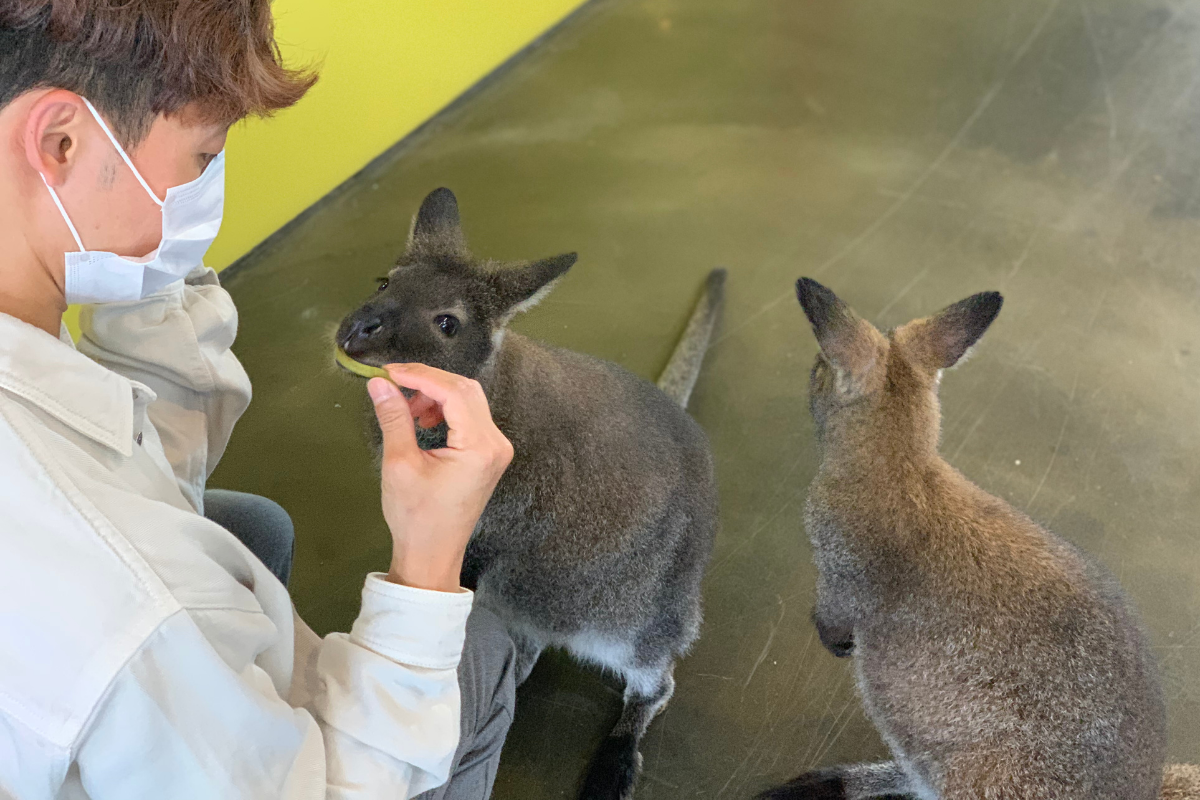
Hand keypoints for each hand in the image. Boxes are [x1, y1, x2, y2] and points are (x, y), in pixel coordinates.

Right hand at [367, 364, 512, 591]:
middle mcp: (496, 444)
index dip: (420, 376)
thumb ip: (394, 418)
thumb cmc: (416, 517)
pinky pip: (469, 417)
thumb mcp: (399, 464)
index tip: (390, 372)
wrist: (432, 554)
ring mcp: (496, 449)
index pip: (454, 392)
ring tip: (406, 409)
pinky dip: (445, 410)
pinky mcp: (488, 454)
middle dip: (428, 381)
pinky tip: (422, 420)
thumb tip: (380, 384)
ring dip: (436, 395)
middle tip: (394, 383)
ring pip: (468, 400)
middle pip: (466, 390)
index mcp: (480, 447)